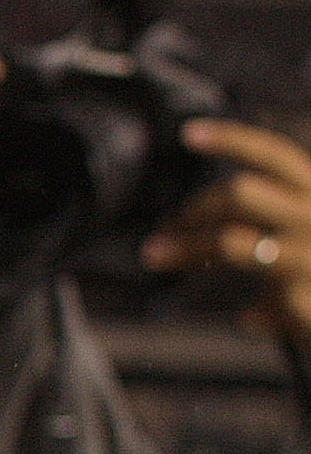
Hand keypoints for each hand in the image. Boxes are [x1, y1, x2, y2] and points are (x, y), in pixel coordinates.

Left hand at [141, 117, 310, 346]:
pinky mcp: (301, 295)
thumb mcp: (308, 249)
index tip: (188, 133)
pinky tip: (252, 319)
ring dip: (186, 248)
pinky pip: (251, 297)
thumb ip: (272, 239)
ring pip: (228, 240)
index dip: (232, 139)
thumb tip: (218, 258)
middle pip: (239, 193)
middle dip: (194, 209)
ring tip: (158, 256)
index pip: (276, 156)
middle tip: (165, 232)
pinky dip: (250, 310)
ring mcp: (310, 253)